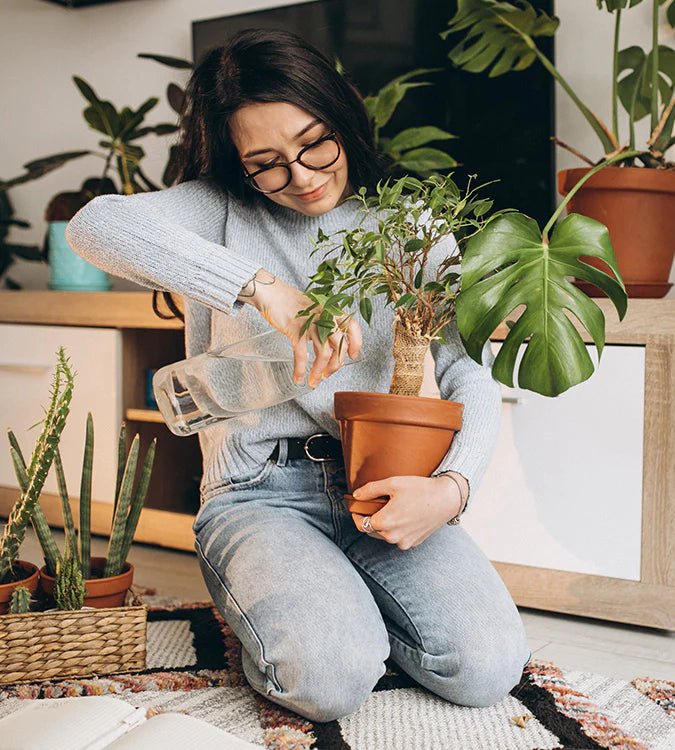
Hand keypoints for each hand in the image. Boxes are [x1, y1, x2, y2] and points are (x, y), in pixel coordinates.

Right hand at [248, 270, 362, 387]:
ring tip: (313, 381)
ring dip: (318, 372)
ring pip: (323, 354)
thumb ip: (323, 328)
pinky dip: (300, 369)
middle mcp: (325, 317)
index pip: (352, 327)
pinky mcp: (296, 330)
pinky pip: (301, 354)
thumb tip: (328, 349)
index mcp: (331, 311)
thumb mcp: (314, 312)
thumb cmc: (290, 303)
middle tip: (327, 374)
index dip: (355, 343)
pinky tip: (298, 377)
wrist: (271, 293)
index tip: (352, 355)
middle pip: (339, 346)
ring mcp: (311, 324)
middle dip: (334, 366)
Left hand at [350, 475, 462, 549]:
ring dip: (383, 525)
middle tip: (374, 505)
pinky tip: (403, 516)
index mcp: (385, 522)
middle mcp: (393, 537)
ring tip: (390, 509)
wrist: (447, 499)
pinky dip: (396, 529)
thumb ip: (370, 490)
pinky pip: (398, 538)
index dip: (356, 515)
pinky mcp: (414, 543)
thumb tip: (356, 495)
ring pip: (385, 535)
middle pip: (372, 530)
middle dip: (370, 519)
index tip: (356, 507)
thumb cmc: (420, 489)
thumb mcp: (393, 483)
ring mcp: (404, 542)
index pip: (360, 524)